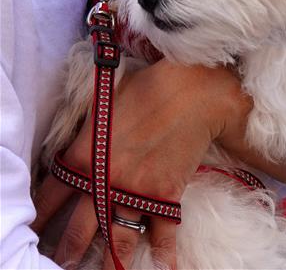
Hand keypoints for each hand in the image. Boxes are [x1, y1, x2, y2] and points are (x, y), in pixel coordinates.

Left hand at [32, 60, 285, 269]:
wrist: (193, 91)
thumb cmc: (148, 87)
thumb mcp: (103, 102)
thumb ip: (88, 131)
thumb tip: (82, 143)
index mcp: (83, 156)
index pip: (51, 195)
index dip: (42, 216)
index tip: (37, 231)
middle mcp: (105, 181)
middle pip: (78, 229)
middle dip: (68, 251)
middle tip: (62, 264)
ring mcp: (136, 191)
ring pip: (117, 239)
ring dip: (110, 262)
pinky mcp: (166, 194)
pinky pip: (162, 231)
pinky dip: (164, 251)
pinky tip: (164, 265)